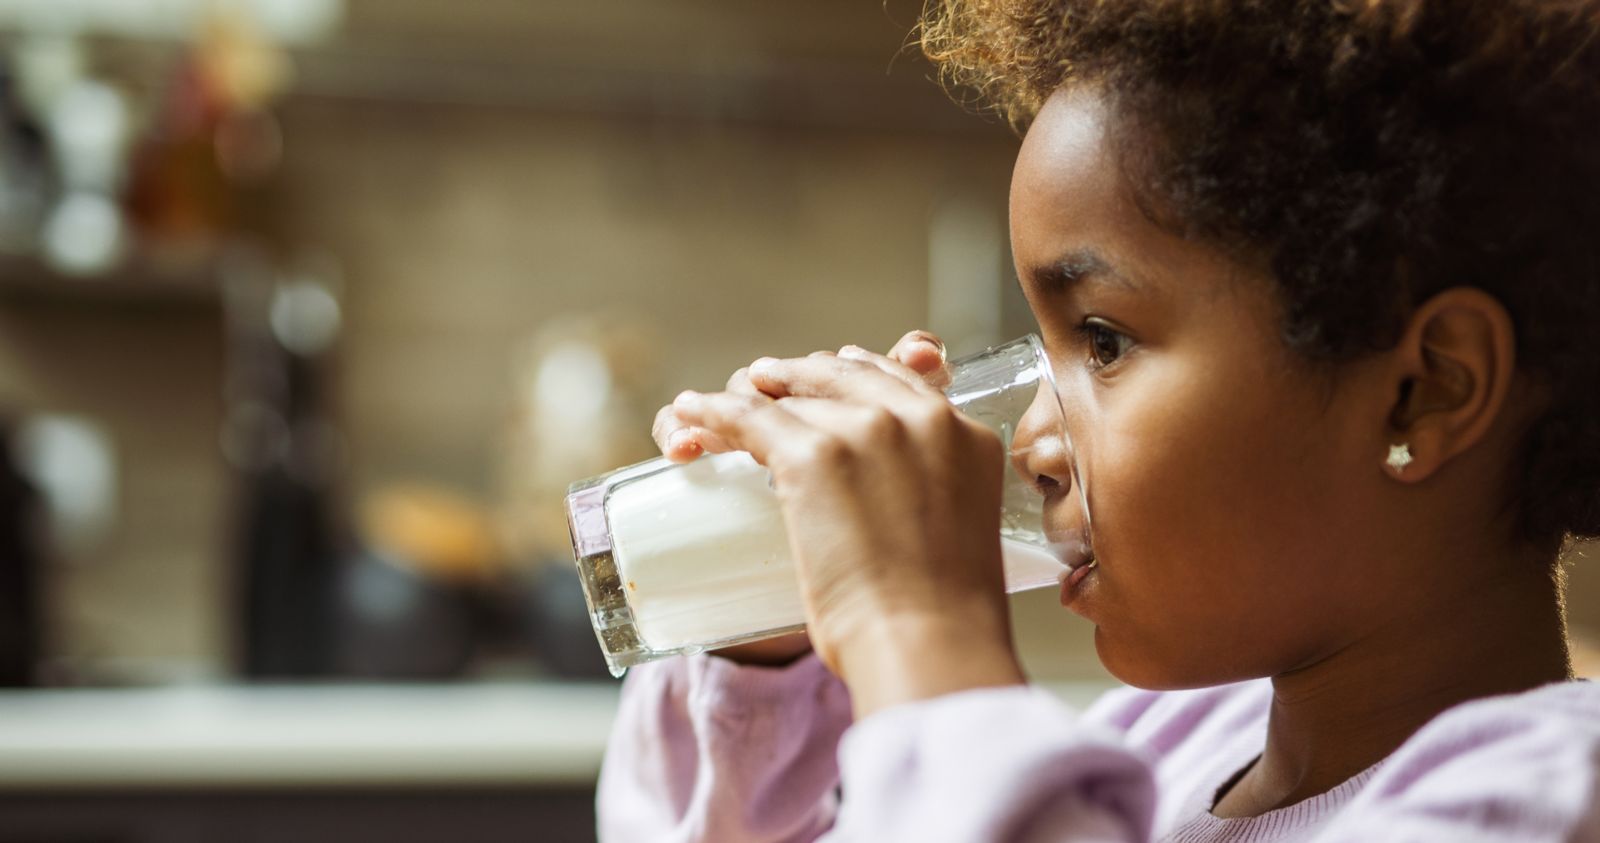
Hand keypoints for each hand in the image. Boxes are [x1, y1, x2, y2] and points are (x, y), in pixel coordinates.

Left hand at [669, 332, 1025, 715]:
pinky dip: (710, 413)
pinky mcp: (811, 454)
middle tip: (766, 388)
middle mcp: (918, 417)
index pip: (897, 379)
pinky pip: (745, 416)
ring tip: (719, 409)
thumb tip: (894, 513)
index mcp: (965, 434)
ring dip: (749, 397)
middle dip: (798, 380)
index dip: (851, 376)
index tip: (824, 383)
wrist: (929, 643)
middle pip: (840, 374)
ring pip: (789, 394)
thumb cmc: (944, 618)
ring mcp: (864, 430)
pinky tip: (691, 414)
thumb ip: (931, 500)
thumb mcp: (958, 533)